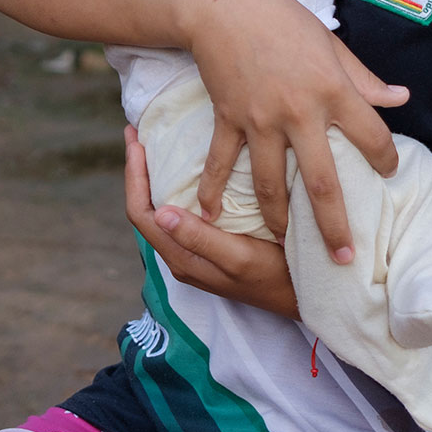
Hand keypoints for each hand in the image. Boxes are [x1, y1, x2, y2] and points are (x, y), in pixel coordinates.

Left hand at [125, 125, 298, 317]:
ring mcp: (192, 253)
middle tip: (138, 134)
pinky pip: (179, 213)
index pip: (141, 212)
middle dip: (138, 171)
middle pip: (145, 209)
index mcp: (180, 256)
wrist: (298, 298)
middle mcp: (180, 255)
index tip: (135, 140)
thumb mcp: (238, 257)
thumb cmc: (272, 277)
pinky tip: (186, 170)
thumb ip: (199, 239)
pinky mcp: (206, 248)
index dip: (133, 176)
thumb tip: (160, 213)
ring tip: (156, 146)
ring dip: (153, 178)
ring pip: (160, 210)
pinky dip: (174, 187)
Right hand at [187, 0, 404, 258]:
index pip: (372, 137)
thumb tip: (401, 99)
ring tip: (287, 247)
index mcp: (333, 90)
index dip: (387, 160)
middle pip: (323, 183)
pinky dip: (213, 191)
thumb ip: (365, 79)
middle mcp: (300, 112)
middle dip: (335, 226)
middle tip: (346, 260)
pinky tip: (210, 216)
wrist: (221, 4)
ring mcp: (260, 120)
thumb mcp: (330, 44)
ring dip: (280, 221)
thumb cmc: (282, 18)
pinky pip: (222, 163)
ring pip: (272, 185)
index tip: (389, 174)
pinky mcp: (229, 118)